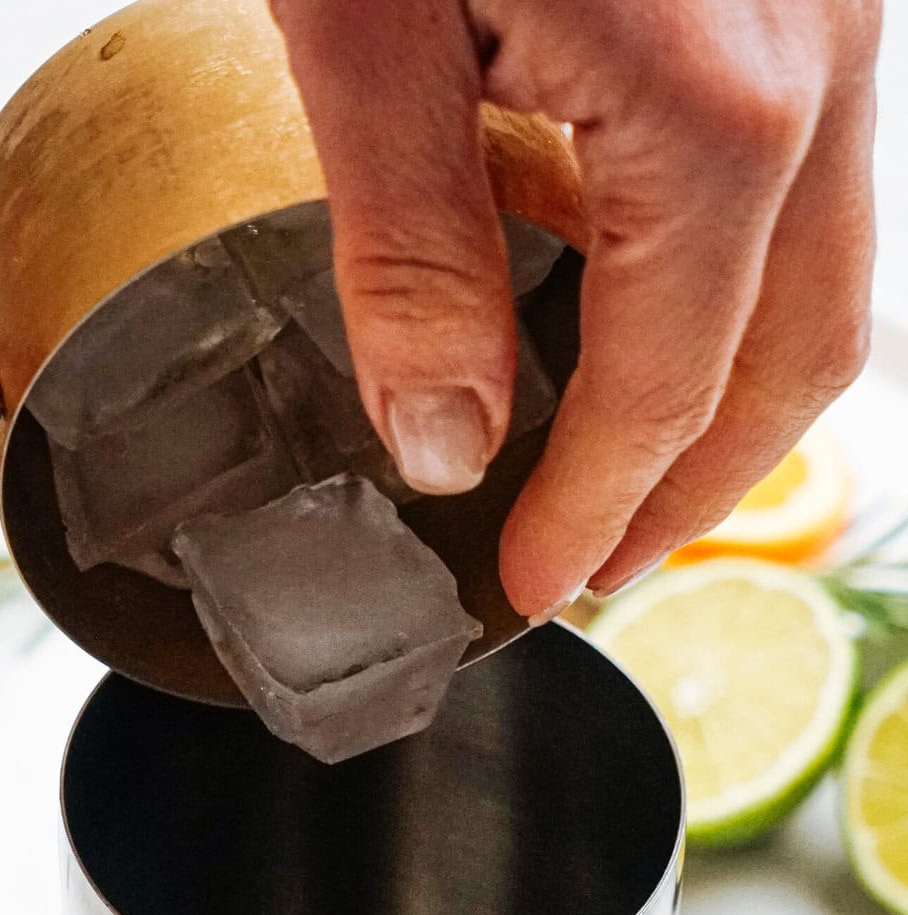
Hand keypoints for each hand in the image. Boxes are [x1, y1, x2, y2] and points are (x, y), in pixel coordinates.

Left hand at [271, 0, 879, 616]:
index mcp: (714, 107)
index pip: (666, 386)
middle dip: (699, 485)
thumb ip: (413, 242)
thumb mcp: (363, 26)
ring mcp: (827, 11)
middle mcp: (818, 60)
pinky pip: (801, 171)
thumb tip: (445, 439)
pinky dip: (733, 274)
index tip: (533, 581)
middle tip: (600, 562)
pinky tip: (641, 302)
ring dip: (732, 386)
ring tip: (628, 466)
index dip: (594, 509)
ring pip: (823, 265)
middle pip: (797, 349)